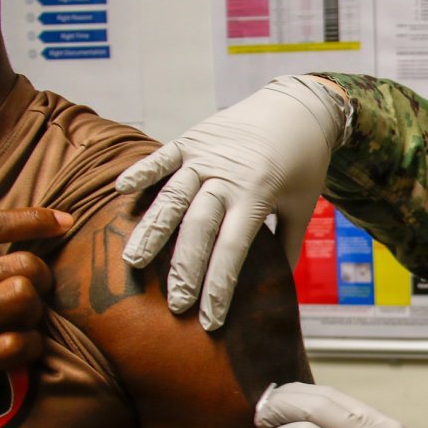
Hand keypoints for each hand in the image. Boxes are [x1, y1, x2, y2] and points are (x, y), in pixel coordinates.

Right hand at [0, 207, 72, 404]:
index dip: (29, 219)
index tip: (65, 221)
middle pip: (19, 265)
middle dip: (40, 280)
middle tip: (32, 297)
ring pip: (21, 297)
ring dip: (34, 312)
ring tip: (21, 323)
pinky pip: (19, 343)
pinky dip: (30, 347)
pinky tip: (19, 351)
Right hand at [115, 75, 351, 330]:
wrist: (299, 108)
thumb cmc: (304, 163)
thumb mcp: (302, 205)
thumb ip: (288, 244)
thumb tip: (279, 287)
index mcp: (258, 194)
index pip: (233, 248)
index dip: (220, 286)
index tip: (210, 320)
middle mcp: (228, 175)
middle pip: (199, 228)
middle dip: (186, 269)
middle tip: (174, 305)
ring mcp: (206, 155)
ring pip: (172, 196)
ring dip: (152, 231)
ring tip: (133, 263)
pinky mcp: (191, 138)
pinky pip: (163, 156)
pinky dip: (143, 172)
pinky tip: (123, 191)